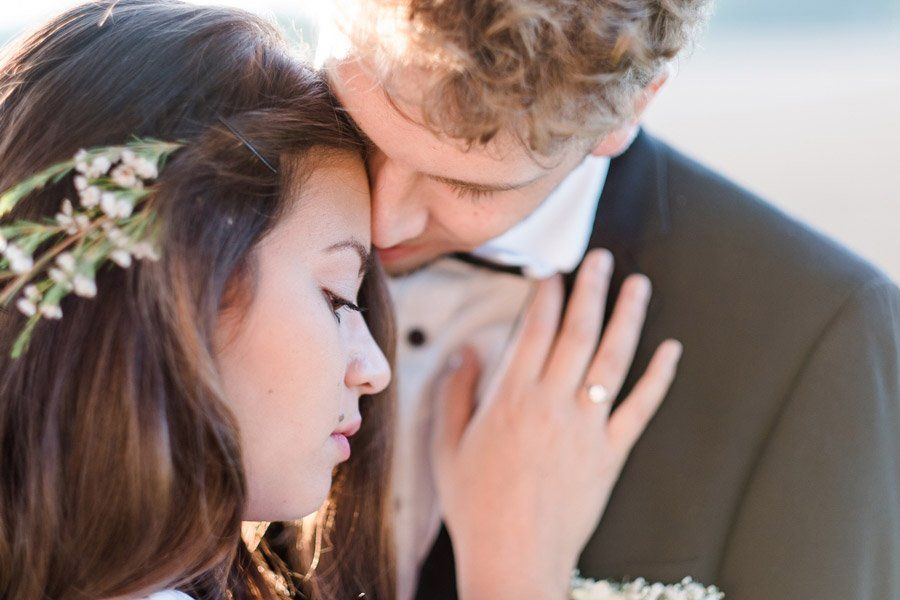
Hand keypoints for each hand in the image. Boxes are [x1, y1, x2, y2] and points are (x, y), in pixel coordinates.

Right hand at [431, 249, 681, 599]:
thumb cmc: (476, 507)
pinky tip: (671, 350)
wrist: (514, 557)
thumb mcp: (448, 448)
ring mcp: (587, 427)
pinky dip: (658, 378)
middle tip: (601, 258)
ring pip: (613, 360)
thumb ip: (456, 395)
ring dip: (627, 318)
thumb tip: (465, 353)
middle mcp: (553, 403)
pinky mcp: (611, 453)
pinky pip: (640, 408)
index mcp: (511, 398)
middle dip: (589, 290)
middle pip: (577, 333)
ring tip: (638, 284)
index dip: (546, 297)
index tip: (553, 273)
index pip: (534, 332)